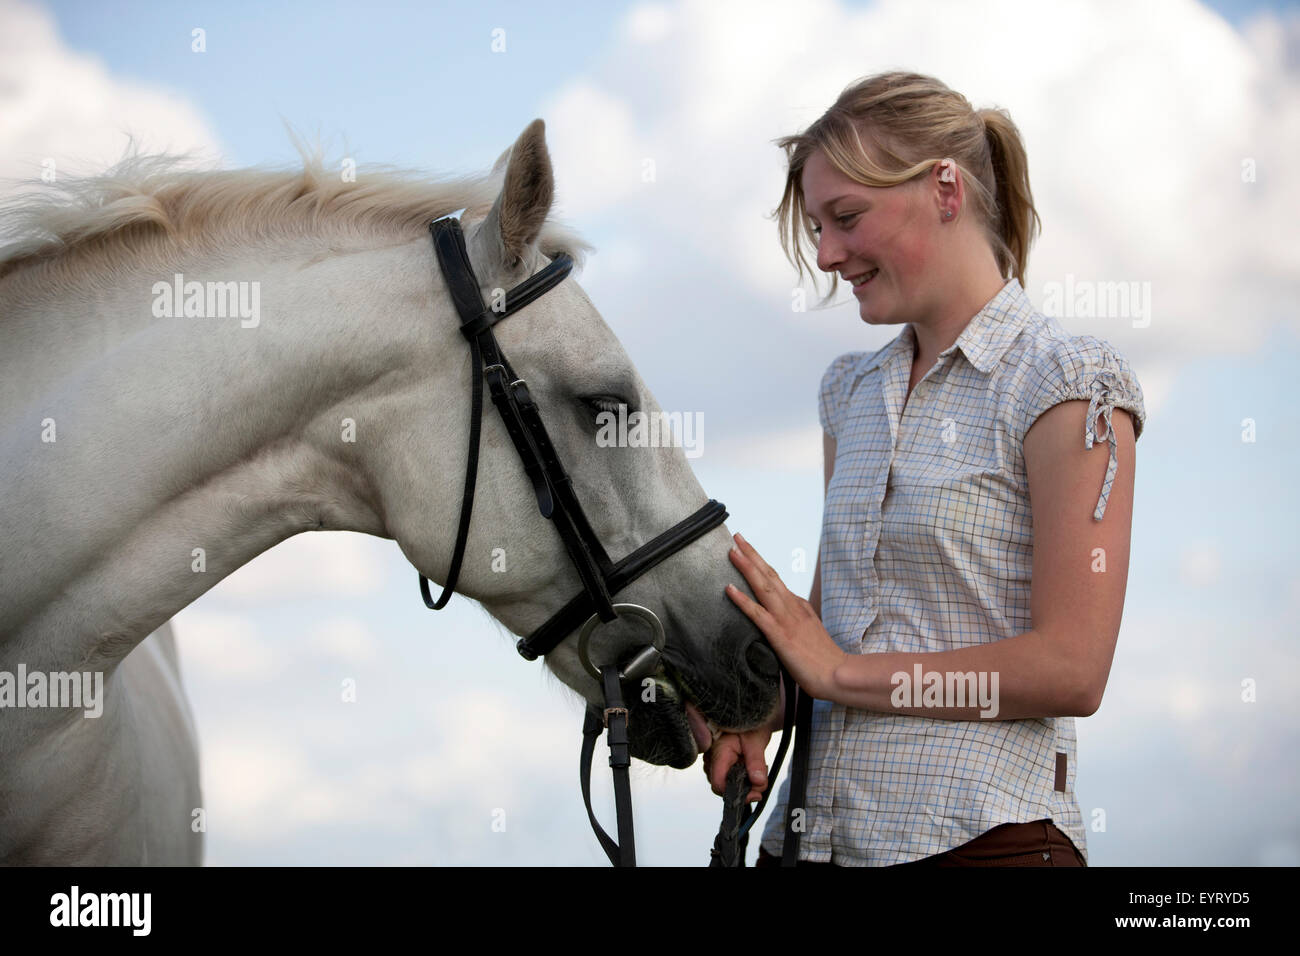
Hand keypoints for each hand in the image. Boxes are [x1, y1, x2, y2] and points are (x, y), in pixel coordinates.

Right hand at [703, 725, 774, 804]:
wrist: (748, 712)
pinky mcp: (719, 762)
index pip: (718, 784)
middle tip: (761, 780)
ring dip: (743, 783)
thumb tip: (758, 783)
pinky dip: (741, 778)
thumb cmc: (750, 722)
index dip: (736, 793)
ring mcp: (714, 761)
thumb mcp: (756, 740)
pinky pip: (727, 777)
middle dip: (743, 789)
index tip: (756, 793)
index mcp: (718, 753)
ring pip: (725, 783)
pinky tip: (750, 769)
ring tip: (756, 770)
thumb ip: (757, 762)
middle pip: (722, 787)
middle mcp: (712, 759)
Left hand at [724, 531, 845, 700]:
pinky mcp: (780, 635)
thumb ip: (796, 621)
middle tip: (738, 537)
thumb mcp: (810, 632)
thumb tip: (781, 617)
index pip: (777, 580)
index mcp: (799, 606)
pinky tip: (729, 588)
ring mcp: (786, 619)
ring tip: (732, 551)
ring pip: (763, 586)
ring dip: (746, 567)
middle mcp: (792, 607)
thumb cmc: (824, 660)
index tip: (748, 551)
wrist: (837, 674)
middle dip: (752, 555)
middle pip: (770, 574)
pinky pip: (757, 613)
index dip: (761, 565)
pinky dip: (742, 599)